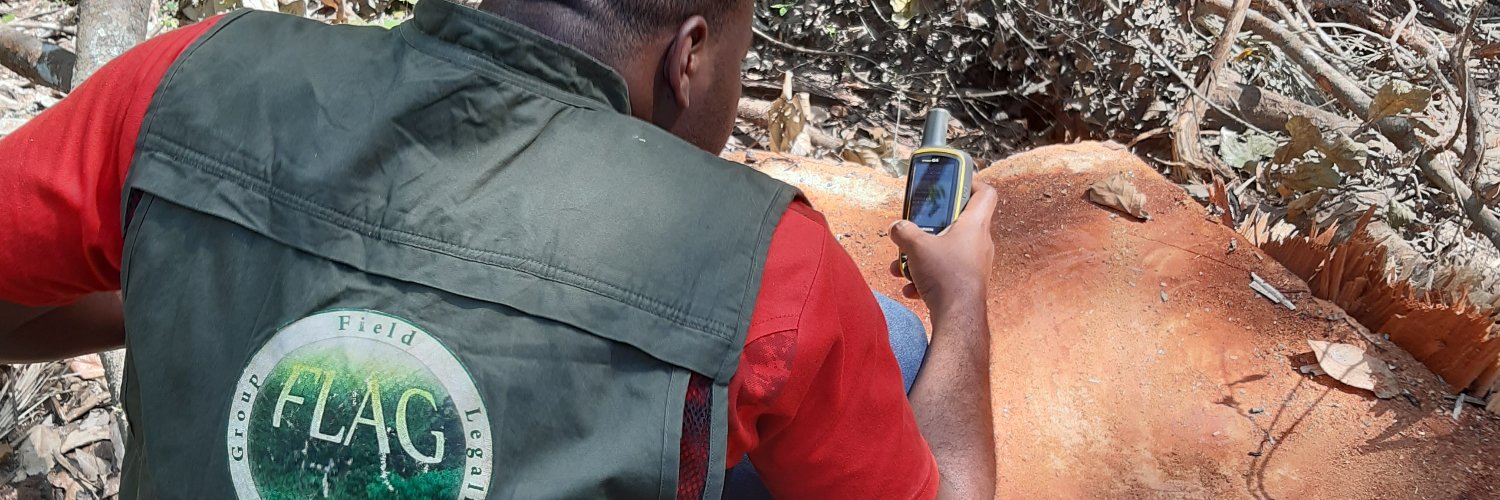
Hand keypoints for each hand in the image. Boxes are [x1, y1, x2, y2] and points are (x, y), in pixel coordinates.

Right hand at [887, 181, 997, 316]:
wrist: (958, 317)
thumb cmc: (946, 275)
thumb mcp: (916, 245)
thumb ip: (904, 231)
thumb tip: (896, 228)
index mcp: (974, 224)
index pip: (985, 192)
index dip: (970, 183)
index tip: (951, 184)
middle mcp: (979, 242)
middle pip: (958, 223)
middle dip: (931, 227)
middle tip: (916, 227)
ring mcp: (975, 264)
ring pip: (946, 251)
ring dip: (923, 256)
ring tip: (904, 266)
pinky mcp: (967, 283)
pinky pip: (945, 273)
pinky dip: (927, 277)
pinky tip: (911, 288)